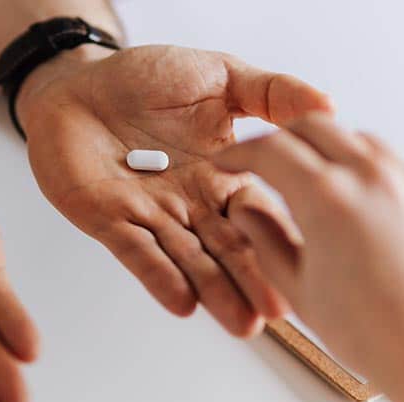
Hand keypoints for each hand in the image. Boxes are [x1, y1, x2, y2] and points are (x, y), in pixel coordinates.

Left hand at [16, 45, 332, 335]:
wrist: (75, 83)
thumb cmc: (143, 79)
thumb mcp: (219, 75)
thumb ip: (271, 93)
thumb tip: (329, 106)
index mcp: (222, 175)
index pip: (259, 214)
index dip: (282, 241)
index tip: (313, 267)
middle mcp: (191, 204)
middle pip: (228, 248)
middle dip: (253, 281)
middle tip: (279, 314)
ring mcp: (150, 216)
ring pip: (187, 259)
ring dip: (214, 290)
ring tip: (242, 323)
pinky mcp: (108, 220)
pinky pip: (136, 251)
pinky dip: (159, 276)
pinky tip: (183, 302)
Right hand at [214, 114, 403, 400]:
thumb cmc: (379, 338)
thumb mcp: (300, 291)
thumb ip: (265, 242)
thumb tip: (246, 213)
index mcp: (326, 198)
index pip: (270, 150)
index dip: (241, 152)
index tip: (230, 159)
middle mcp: (374, 177)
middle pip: (317, 127)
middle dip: (284, 138)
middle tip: (270, 159)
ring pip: (364, 143)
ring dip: (334, 152)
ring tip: (321, 184)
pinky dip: (381, 173)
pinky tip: (372, 204)